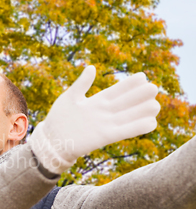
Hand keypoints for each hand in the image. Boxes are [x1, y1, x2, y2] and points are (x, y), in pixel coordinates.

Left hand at [30, 65, 160, 173]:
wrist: (52, 140)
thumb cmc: (58, 118)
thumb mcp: (69, 98)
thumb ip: (81, 84)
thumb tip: (92, 67)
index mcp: (96, 101)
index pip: (116, 90)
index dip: (129, 84)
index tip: (142, 76)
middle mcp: (103, 112)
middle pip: (125, 102)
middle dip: (139, 96)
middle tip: (154, 88)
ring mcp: (105, 124)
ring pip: (128, 116)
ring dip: (142, 112)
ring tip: (156, 105)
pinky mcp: (104, 137)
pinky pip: (124, 132)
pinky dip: (137, 128)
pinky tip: (151, 123)